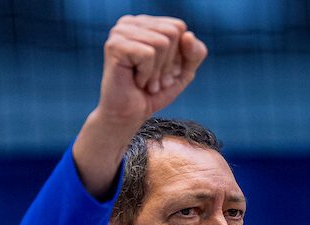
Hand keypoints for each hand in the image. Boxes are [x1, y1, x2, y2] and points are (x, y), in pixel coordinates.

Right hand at [73, 16, 207, 196]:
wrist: (129, 116)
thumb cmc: (153, 93)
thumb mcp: (183, 71)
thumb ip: (195, 52)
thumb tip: (188, 35)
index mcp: (145, 23)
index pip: (179, 27)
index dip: (178, 55)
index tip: (163, 72)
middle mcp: (130, 22)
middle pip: (172, 32)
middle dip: (168, 63)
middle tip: (154, 80)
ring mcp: (120, 32)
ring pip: (162, 42)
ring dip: (157, 71)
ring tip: (145, 82)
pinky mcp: (114, 45)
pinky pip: (148, 54)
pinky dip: (147, 74)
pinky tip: (135, 81)